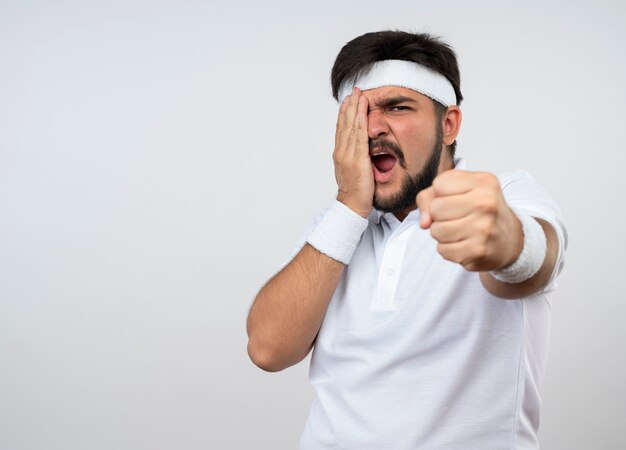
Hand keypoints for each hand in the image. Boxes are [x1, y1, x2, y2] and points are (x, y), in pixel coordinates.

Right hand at [333, 87, 373, 217]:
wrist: (352, 204)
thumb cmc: (356, 190)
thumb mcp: (354, 169)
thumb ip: (357, 157)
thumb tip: (364, 149)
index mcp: (340, 153)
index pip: (342, 128)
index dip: (345, 113)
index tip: (349, 100)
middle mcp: (341, 151)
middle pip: (344, 123)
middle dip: (349, 106)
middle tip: (354, 90)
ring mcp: (347, 154)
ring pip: (350, 126)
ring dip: (354, 109)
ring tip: (358, 95)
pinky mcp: (356, 159)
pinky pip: (358, 136)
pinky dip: (359, 121)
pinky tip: (362, 111)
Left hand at [416, 170, 522, 271]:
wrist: (509, 239)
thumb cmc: (479, 211)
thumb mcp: (459, 191)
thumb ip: (430, 196)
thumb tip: (424, 222)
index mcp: (484, 182)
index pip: (439, 185)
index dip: (441, 194)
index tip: (456, 198)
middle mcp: (487, 204)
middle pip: (435, 209)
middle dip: (439, 216)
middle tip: (457, 217)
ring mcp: (484, 229)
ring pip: (436, 231)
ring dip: (442, 234)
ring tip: (460, 231)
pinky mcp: (478, 251)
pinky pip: (443, 250)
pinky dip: (448, 249)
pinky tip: (464, 244)